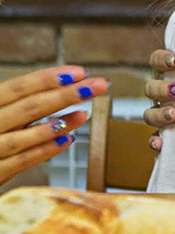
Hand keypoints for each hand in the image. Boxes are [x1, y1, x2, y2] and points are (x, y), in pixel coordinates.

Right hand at [0, 66, 108, 183]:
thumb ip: (16, 104)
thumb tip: (59, 86)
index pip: (18, 87)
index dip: (49, 78)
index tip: (80, 71)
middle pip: (29, 107)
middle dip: (67, 94)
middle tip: (99, 85)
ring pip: (25, 134)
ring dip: (59, 122)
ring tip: (85, 113)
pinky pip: (21, 161)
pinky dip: (45, 150)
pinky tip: (67, 140)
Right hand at [143, 49, 174, 150]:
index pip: (157, 62)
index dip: (160, 59)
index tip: (174, 61)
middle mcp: (166, 95)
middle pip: (151, 89)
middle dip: (162, 89)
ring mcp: (164, 116)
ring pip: (149, 114)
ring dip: (158, 114)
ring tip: (173, 114)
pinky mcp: (169, 137)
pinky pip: (154, 140)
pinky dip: (154, 141)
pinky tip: (159, 143)